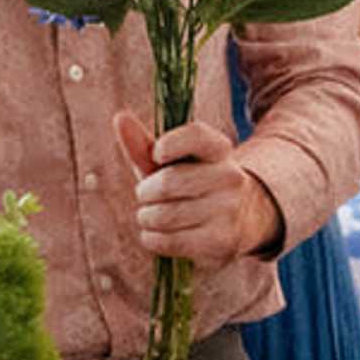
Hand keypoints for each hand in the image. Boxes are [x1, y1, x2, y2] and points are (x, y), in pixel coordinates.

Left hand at [121, 114, 280, 264]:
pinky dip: (153, 238)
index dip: (171, 143)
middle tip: (145, 196)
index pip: (196, 136)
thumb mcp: (170, 163)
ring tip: (151, 216)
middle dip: (145, 192)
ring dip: (147, 218)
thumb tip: (120, 118)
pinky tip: (156, 234)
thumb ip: (143, 145)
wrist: (239, 219)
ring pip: (166, 215)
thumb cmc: (191, 185)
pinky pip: (171, 241)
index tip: (157, 154)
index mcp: (219, 149)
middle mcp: (230, 177)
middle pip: (169, 182)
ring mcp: (229, 210)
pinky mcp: (222, 240)